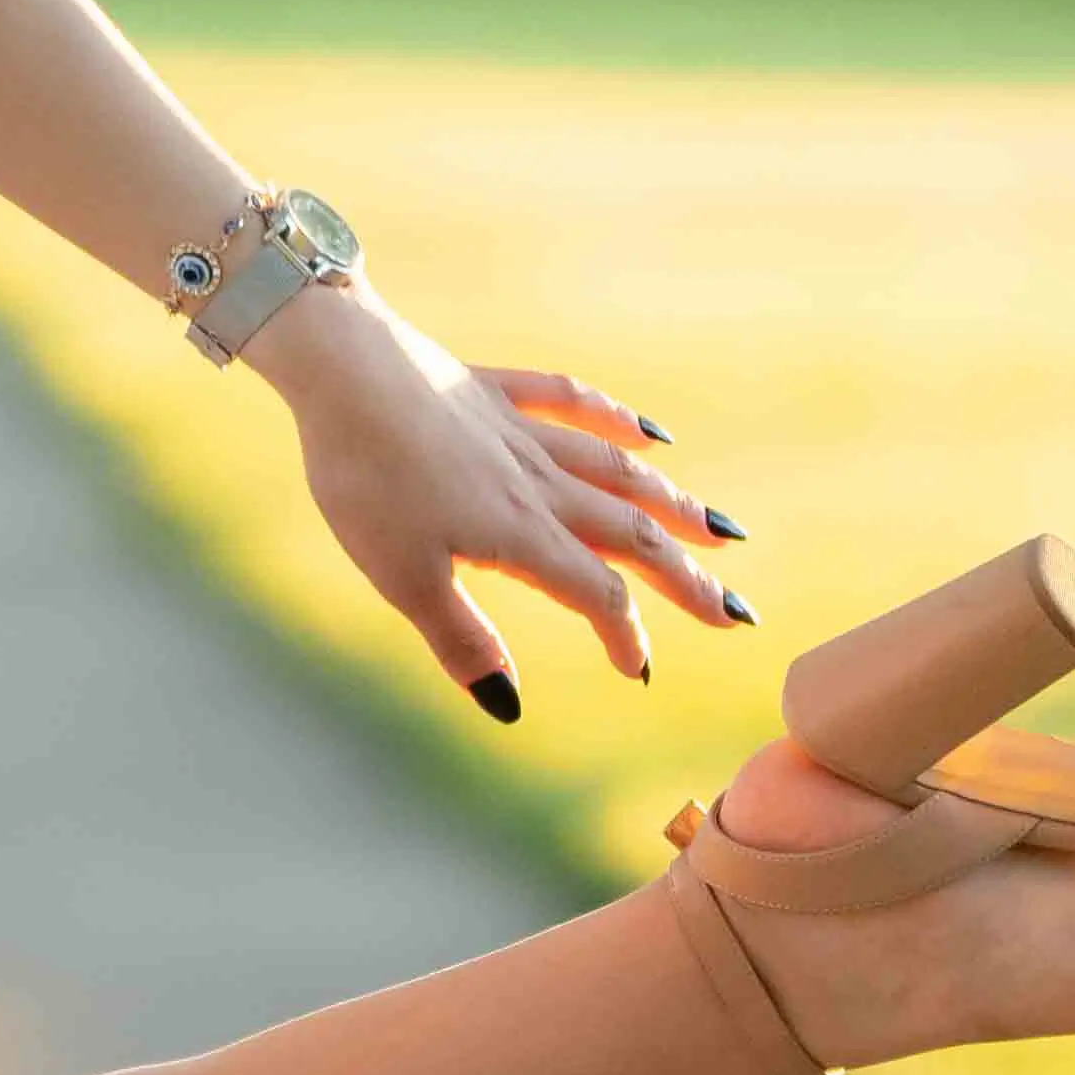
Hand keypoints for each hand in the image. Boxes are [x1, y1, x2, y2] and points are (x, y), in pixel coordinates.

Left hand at [261, 292, 746, 724]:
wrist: (339, 367)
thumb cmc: (363, 479)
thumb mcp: (401, 577)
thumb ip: (461, 640)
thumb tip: (510, 707)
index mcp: (519, 535)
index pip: (595, 594)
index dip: (622, 635)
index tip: (638, 670)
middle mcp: (537, 483)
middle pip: (630, 534)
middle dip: (685, 577)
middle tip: (735, 610)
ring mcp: (519, 430)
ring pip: (614, 471)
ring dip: (672, 502)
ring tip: (719, 529)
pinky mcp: (491, 390)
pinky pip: (569, 401)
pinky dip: (614, 419)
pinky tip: (647, 432)